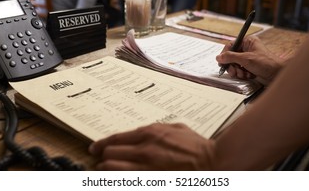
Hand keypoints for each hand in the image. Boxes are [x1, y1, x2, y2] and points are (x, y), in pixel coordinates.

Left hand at [89, 123, 216, 169]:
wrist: (213, 163)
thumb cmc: (197, 146)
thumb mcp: (176, 128)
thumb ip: (157, 129)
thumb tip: (144, 132)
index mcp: (150, 133)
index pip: (116, 138)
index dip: (102, 144)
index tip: (95, 149)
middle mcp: (144, 149)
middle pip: (110, 153)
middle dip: (103, 157)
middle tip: (100, 161)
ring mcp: (145, 168)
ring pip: (112, 169)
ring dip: (106, 170)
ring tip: (103, 171)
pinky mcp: (149, 181)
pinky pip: (124, 181)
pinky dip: (116, 179)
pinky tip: (115, 179)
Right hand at [216, 36, 285, 84]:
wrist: (278, 74)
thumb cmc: (266, 63)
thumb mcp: (246, 59)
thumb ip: (231, 57)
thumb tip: (219, 57)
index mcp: (247, 41)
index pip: (230, 45)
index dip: (225, 54)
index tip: (221, 62)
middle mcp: (247, 49)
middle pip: (231, 56)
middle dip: (232, 66)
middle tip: (234, 71)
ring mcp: (249, 58)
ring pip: (235, 64)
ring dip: (238, 71)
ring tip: (244, 74)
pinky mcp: (250, 66)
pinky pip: (240, 70)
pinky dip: (242, 74)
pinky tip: (249, 75)